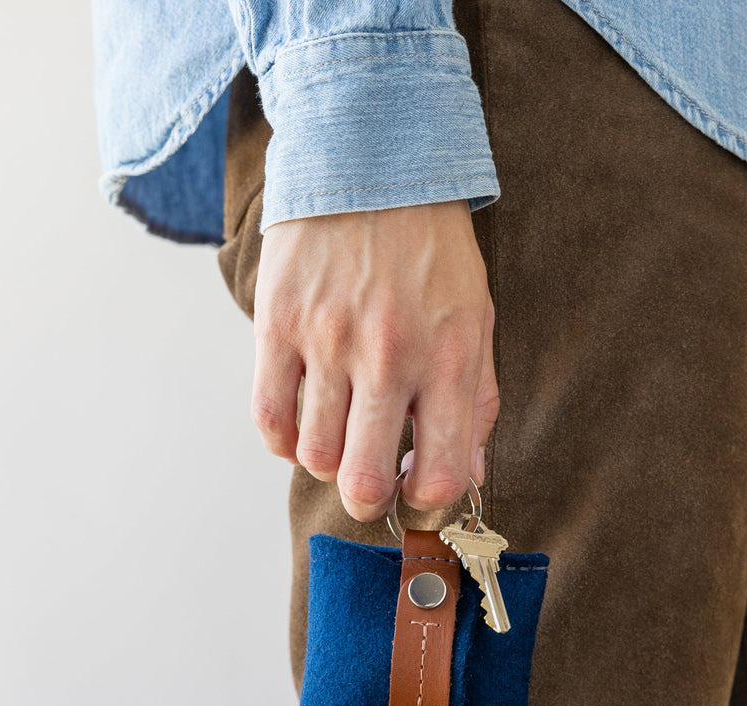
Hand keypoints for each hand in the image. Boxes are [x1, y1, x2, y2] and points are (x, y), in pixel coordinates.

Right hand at [250, 199, 498, 521]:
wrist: (371, 162)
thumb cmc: (429, 251)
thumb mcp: (476, 321)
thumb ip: (477, 403)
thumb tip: (471, 476)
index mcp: (448, 359)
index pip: (442, 474)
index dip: (429, 501)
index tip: (419, 490)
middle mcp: (389, 357)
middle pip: (366, 481)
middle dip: (369, 500)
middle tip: (370, 485)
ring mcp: (328, 342)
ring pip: (315, 456)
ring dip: (327, 463)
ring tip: (339, 439)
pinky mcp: (278, 325)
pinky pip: (269, 418)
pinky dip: (284, 441)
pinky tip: (302, 426)